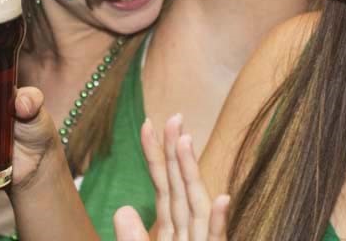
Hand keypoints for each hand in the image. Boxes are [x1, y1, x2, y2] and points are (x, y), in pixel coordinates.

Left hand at [113, 115, 228, 240]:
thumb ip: (131, 237)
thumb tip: (123, 209)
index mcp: (171, 231)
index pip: (163, 188)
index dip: (155, 157)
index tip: (147, 125)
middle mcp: (188, 234)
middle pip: (180, 188)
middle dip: (175, 152)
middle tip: (173, 117)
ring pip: (197, 208)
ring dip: (192, 174)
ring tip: (185, 142)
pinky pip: (215, 240)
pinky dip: (218, 221)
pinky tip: (223, 198)